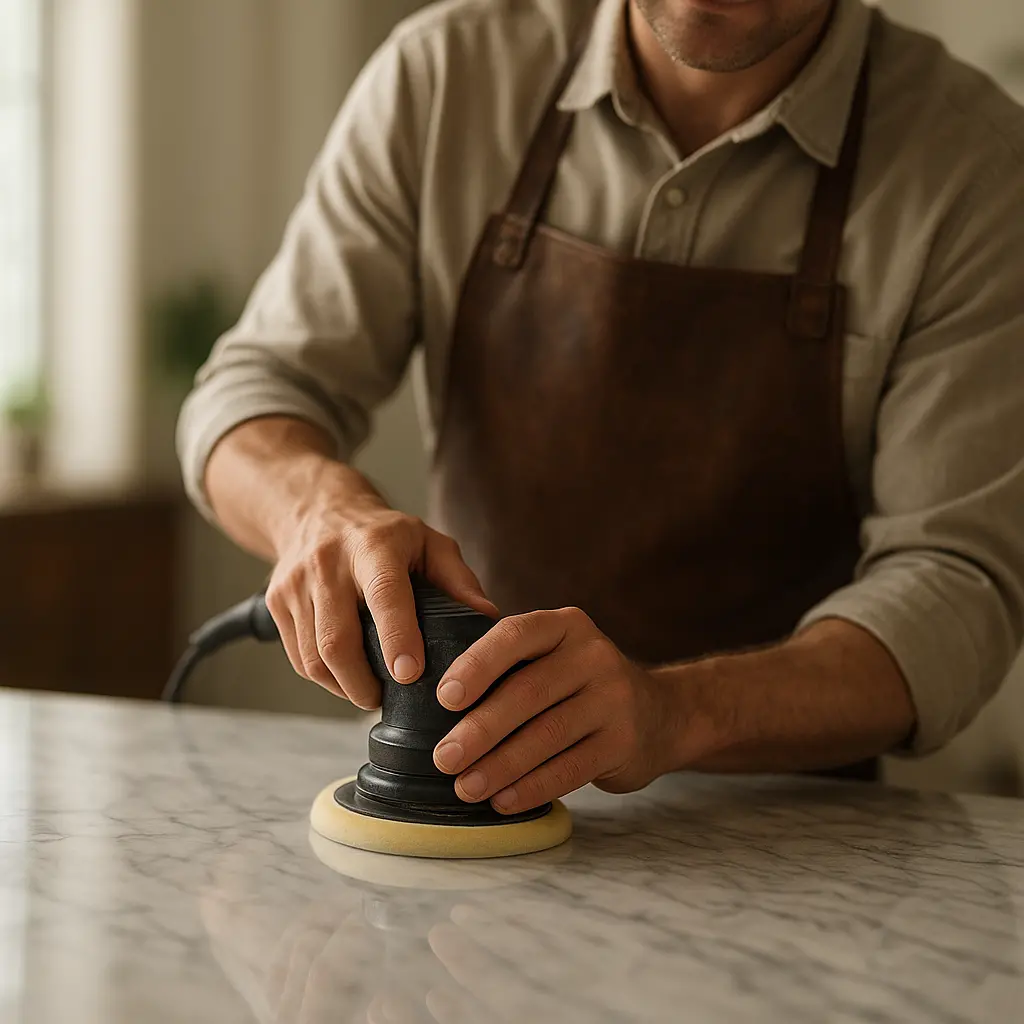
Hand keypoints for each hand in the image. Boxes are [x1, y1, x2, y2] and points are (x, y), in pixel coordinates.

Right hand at [264, 456, 496, 709]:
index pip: (384, 595)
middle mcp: (329, 562)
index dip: (397, 637)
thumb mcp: (430, 542)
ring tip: (368, 691)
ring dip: (343, 686)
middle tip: (385, 699)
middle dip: (362, 684)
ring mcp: (296, 584)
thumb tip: (486, 620)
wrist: (318, 511)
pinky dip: (324, 678)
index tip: (409, 674)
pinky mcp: (276, 603)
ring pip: (314, 657)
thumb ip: (459, 580)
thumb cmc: (385, 535)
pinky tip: (345, 675)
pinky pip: (299, 658)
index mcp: (374, 546)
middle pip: (337, 640)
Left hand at [431, 608, 676, 813]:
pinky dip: (532, 787)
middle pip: (528, 692)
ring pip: (547, 734)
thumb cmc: (579, 686)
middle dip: (481, 729)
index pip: (515, 636)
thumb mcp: (552, 659)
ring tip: (466, 787)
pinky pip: (570, 768)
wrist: (659, 713)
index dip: (476, 665)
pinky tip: (504, 801)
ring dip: (501, 766)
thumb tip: (432, 704)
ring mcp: (614, 697)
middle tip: (444, 758)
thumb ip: (508, 667)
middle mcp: (593, 654)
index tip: (444, 697)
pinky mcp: (624, 741)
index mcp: (564, 626)